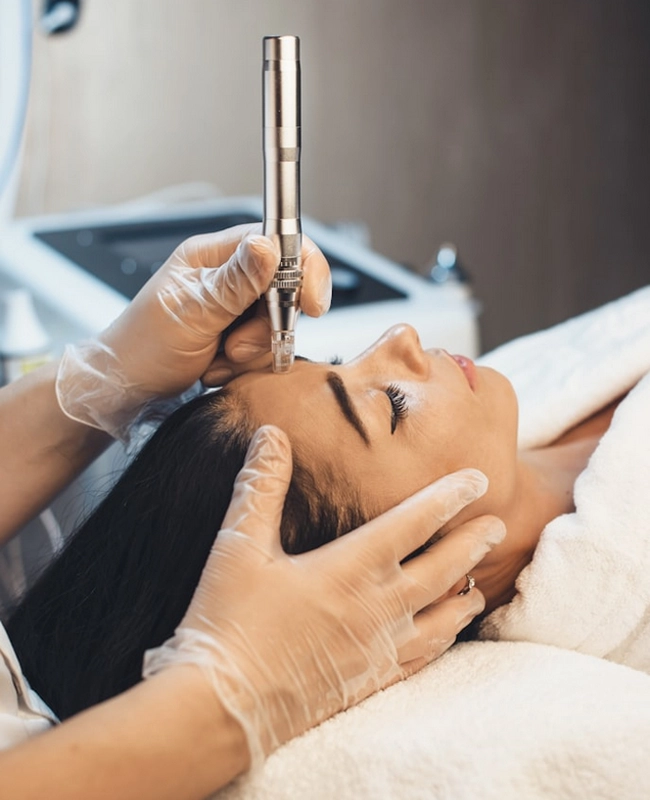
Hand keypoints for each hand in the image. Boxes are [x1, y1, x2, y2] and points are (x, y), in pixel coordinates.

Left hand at [55, 224, 330, 438]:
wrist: (126, 388)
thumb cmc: (144, 345)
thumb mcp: (192, 312)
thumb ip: (235, 282)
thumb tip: (269, 247)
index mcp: (213, 256)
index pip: (275, 243)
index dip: (302, 269)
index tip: (310, 303)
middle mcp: (227, 278)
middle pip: (284, 289)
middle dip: (269, 325)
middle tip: (238, 344)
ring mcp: (234, 309)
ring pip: (278, 324)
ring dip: (254, 351)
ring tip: (221, 358)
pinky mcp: (238, 337)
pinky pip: (267, 349)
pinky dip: (248, 366)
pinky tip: (218, 367)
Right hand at [142, 425, 505, 768]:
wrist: (225, 707)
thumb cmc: (229, 621)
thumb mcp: (239, 545)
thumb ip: (261, 486)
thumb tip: (270, 434)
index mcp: (350, 567)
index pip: (414, 522)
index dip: (449, 497)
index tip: (477, 479)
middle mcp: (376, 606)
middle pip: (442, 568)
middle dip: (473, 543)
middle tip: (498, 526)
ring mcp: (378, 648)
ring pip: (441, 617)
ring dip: (465, 594)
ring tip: (481, 586)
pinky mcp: (370, 681)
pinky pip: (422, 658)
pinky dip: (443, 641)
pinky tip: (446, 638)